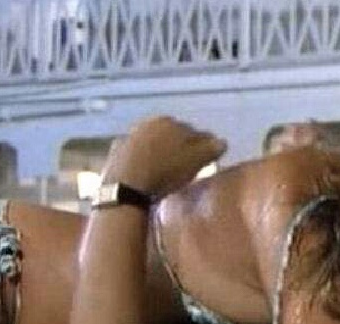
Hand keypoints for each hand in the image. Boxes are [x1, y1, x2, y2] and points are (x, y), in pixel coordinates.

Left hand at [101, 116, 226, 197]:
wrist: (125, 186)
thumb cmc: (165, 172)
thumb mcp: (195, 162)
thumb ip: (211, 149)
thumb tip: (222, 142)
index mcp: (170, 121)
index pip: (194, 132)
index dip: (201, 147)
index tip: (205, 162)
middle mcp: (148, 123)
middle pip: (171, 136)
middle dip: (180, 148)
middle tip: (186, 167)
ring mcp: (130, 136)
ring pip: (153, 143)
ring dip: (161, 153)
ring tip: (167, 172)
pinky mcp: (117, 152)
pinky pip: (137, 155)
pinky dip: (144, 161)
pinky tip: (147, 174)